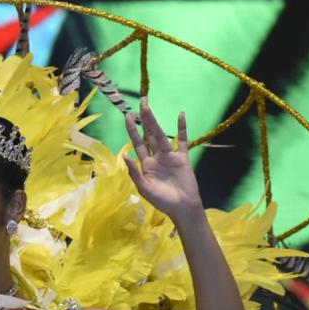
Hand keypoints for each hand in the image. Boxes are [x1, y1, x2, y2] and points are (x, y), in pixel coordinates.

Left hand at [122, 97, 203, 221]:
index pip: (137, 143)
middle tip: (141, 102)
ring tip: (149, 107)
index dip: (132, 130)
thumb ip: (135, 172)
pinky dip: (182, 128)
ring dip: (155, 121)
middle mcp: (157, 157)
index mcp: (146, 164)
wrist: (182, 207)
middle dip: (144, 119)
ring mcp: (170, 156)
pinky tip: (180, 115)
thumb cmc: (162, 201)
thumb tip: (125, 155)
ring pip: (161, 135)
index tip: (127, 116)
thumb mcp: (144, 188)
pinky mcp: (183, 158)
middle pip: (149, 134)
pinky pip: (182, 140)